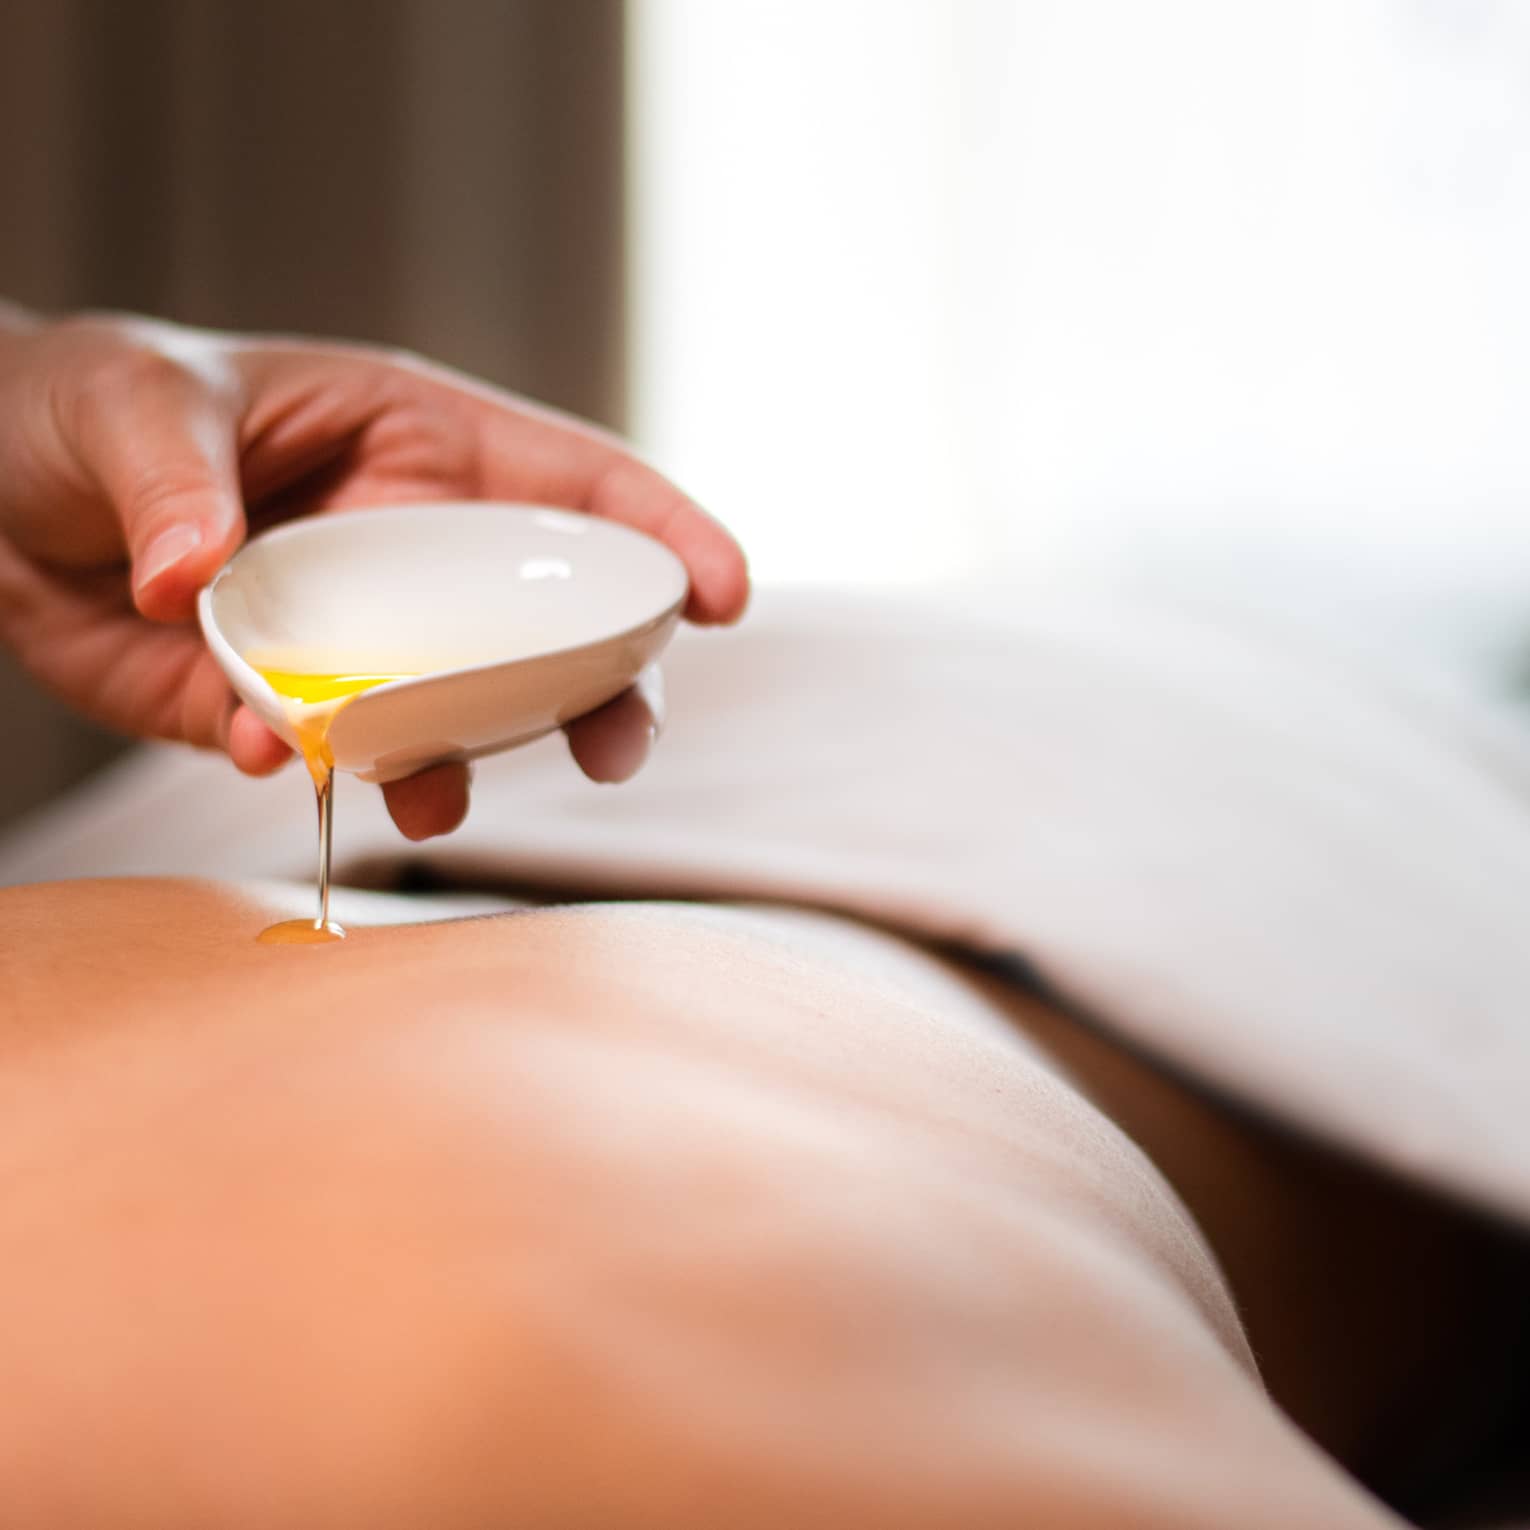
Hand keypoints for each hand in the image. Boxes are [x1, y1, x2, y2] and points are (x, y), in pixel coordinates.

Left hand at [0, 310, 746, 837]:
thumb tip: (197, 582)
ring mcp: (364, 637)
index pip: (579, 489)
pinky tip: (282, 760)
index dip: (667, 536)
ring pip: (469, 712)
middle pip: (557, 627)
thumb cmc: (79, 404)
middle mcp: (416, 549)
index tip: (725, 593)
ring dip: (473, 764)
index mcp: (422, 445)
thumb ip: (177, 478)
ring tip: (436, 801)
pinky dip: (331, 772)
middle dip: (608, 688)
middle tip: (616, 747)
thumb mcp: (131, 398)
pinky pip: (345, 753)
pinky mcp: (293, 704)